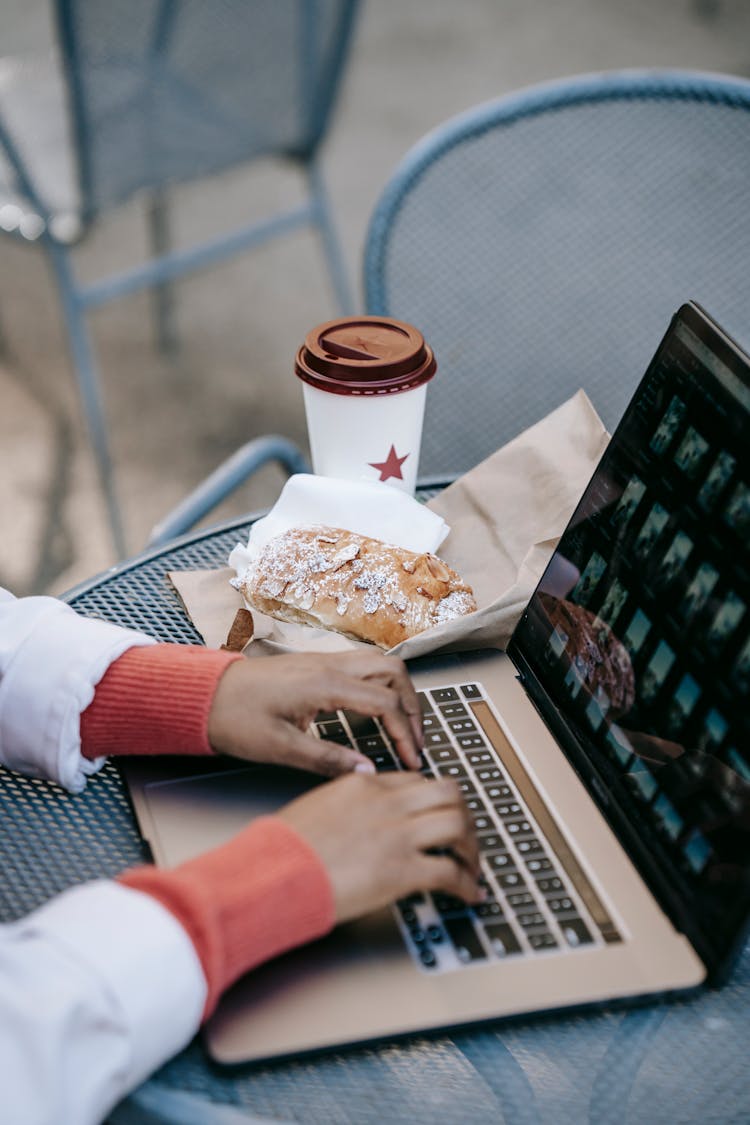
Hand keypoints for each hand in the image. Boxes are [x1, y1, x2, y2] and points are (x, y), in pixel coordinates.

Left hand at [207, 651, 422, 775]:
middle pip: (394, 671)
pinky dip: (381, 687)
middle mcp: (329, 664)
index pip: (386, 702)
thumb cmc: (234, 718)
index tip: (413, 760)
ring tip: (403, 728)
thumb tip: (367, 772)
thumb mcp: (280, 748)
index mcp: (324, 683)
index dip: (406, 733)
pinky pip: (363, 667)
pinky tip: (376, 714)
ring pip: (381, 664)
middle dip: (414, 705)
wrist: (203, 695)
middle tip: (415, 741)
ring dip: (400, 693)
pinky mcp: (316, 665)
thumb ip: (328, 760)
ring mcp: (324, 660)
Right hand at [277, 771, 482, 921]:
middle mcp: (387, 803)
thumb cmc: (282, 848)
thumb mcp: (317, 809)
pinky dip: (466, 884)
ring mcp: (397, 835)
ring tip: (471, 865)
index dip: (434, 799)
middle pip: (448, 792)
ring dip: (471, 847)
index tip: (439, 813)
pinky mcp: (402, 870)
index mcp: (363, 785)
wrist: (272, 872)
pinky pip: (450, 872)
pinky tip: (469, 894)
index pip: (415, 780)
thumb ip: (346, 807)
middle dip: (463, 814)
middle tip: (466, 836)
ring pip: (458, 824)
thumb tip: (359, 822)